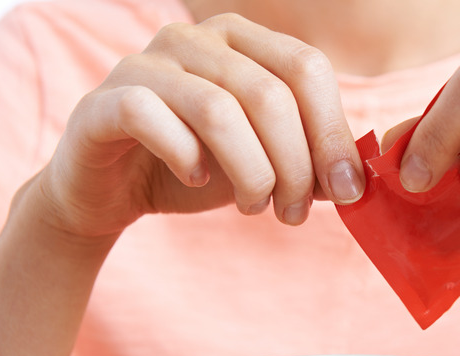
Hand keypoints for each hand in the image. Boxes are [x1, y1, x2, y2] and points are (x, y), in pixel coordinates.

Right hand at [38, 13, 364, 237]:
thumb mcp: (264, 163)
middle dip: (295, 165)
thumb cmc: (197, 167)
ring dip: (251, 173)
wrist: (113, 187)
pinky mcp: (106, 99)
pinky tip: (197, 180)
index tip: (346, 189)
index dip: (333, 133)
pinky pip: (153, 119)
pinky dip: (186, 158)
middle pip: (271, 95)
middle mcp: (195, 39)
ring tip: (255, 207)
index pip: (307, 69)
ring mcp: (146, 63)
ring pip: (219, 110)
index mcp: (243, 42)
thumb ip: (307, 161)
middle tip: (293, 213)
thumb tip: (353, 179)